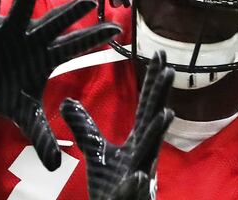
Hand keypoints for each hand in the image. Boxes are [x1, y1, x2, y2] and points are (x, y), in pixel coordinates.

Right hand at [0, 0, 120, 170]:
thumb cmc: (4, 89)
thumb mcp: (23, 113)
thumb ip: (39, 134)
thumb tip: (55, 166)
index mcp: (46, 56)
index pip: (75, 46)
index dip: (95, 38)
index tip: (117, 29)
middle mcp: (32, 38)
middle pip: (54, 24)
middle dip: (70, 14)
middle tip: (88, 1)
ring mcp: (10, 30)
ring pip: (22, 12)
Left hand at [60, 51, 174, 199]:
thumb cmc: (112, 186)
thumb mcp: (96, 152)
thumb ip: (85, 127)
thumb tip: (67, 102)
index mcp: (140, 141)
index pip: (147, 105)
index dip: (152, 80)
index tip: (158, 53)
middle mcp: (145, 154)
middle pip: (153, 119)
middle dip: (160, 95)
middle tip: (169, 69)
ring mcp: (141, 176)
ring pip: (151, 153)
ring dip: (159, 133)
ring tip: (167, 112)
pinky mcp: (130, 198)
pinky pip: (134, 190)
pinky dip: (137, 184)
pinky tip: (140, 176)